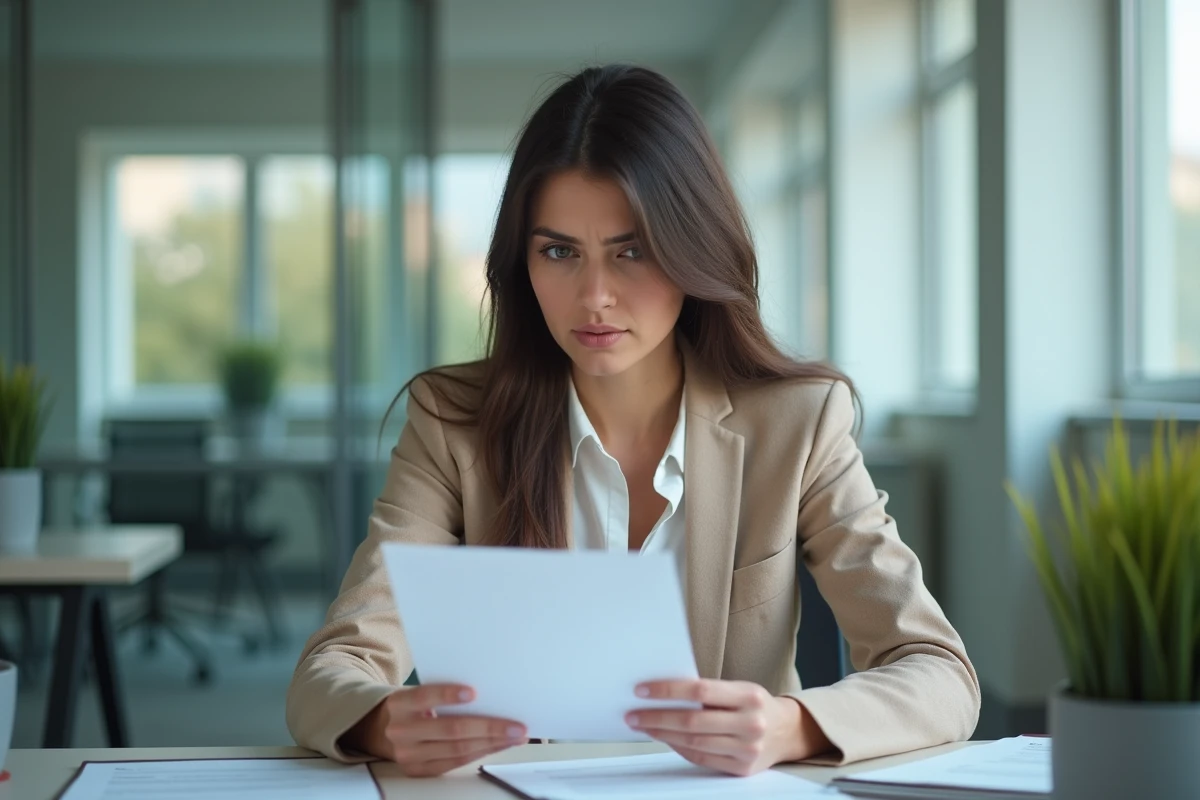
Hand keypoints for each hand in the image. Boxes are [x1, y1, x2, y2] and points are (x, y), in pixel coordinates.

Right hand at [356, 684, 528, 776]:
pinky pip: (456, 762)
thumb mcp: (416, 693)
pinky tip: (499, 745)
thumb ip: (442, 692)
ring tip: (516, 736)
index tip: (474, 691)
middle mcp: (401, 731)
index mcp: (399, 704)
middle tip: (517, 725)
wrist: (380, 729)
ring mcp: (409, 755)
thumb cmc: (412, 705)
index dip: (448, 695)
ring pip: (457, 749)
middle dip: (489, 727)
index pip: (424, 696)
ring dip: (492, 743)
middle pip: (450, 729)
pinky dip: (481, 753)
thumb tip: (489, 693)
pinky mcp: (419, 770)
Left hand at [626, 679, 816, 776]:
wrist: (787, 731)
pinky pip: (702, 759)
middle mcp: (751, 723)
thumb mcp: (739, 689)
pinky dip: (680, 748)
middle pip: (693, 721)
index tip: (642, 690)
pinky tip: (666, 739)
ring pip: (694, 743)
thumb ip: (708, 692)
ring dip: (663, 734)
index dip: (668, 690)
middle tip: (633, 714)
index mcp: (749, 695)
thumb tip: (664, 694)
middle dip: (657, 717)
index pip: (700, 690)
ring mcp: (747, 749)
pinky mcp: (742, 769)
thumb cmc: (754, 704)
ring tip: (643, 726)